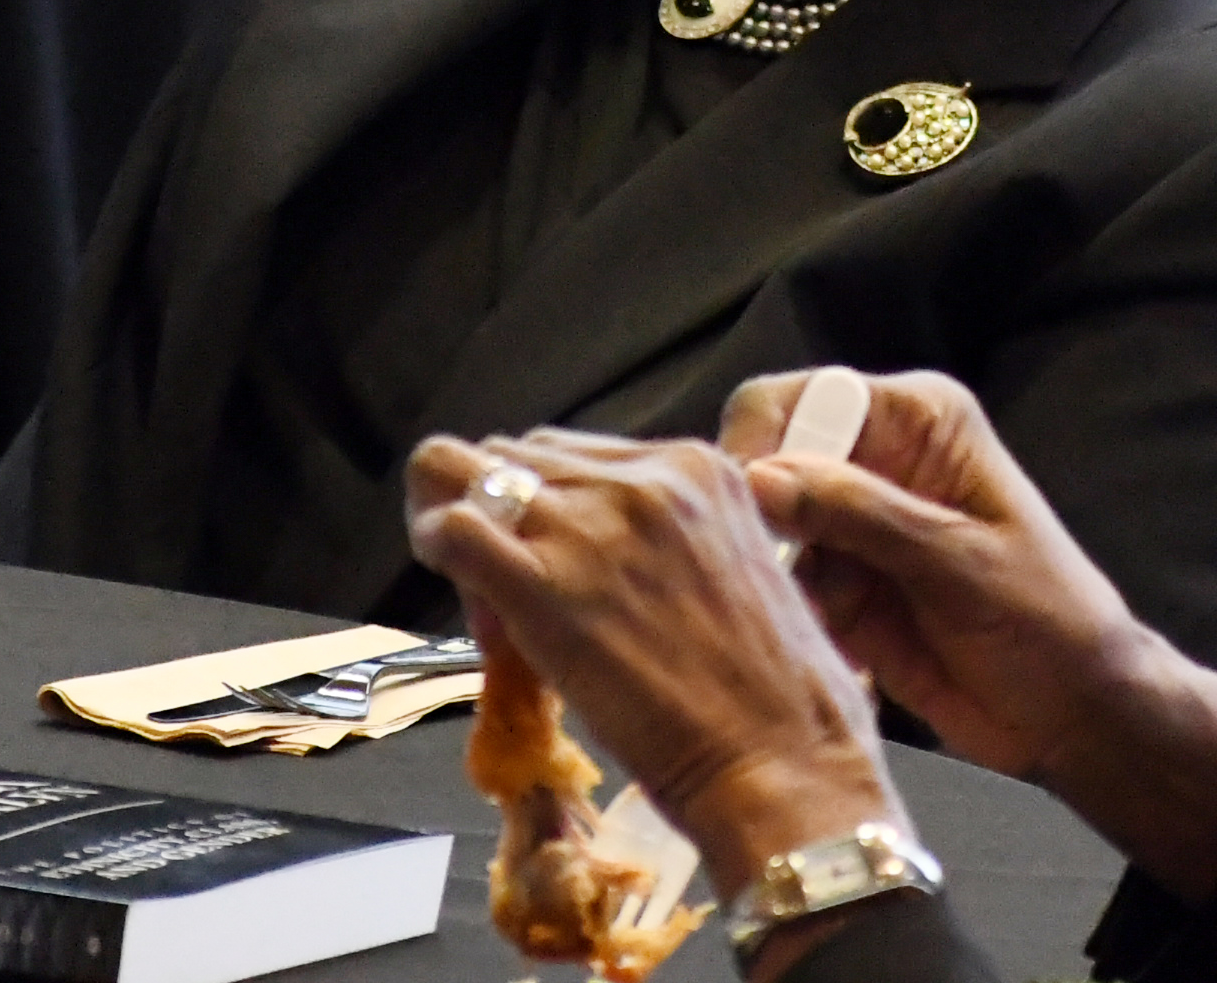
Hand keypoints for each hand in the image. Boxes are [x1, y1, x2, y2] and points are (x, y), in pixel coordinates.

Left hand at [406, 430, 901, 901]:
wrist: (782, 763)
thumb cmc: (777, 698)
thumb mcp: (741, 572)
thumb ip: (674, 543)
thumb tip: (603, 560)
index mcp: (699, 468)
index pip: (578, 454)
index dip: (552, 508)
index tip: (557, 564)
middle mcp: (643, 478)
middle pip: (519, 457)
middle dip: (506, 514)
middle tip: (514, 588)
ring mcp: (588, 526)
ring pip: (466, 473)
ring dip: (462, 528)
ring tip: (489, 598)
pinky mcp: (542, 583)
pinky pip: (451, 527)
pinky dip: (435, 547)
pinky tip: (460, 589)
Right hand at [723, 369, 1216, 902]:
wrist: (1072, 715)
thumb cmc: (1046, 621)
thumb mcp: (958, 562)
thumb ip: (861, 513)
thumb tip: (762, 476)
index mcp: (917, 422)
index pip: (805, 400)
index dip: (761, 443)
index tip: (745, 505)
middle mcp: (876, 462)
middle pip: (769, 460)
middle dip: (752, 515)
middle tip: (760, 576)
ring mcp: (852, 529)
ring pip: (764, 530)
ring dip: (764, 575)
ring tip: (797, 621)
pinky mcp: (840, 590)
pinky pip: (780, 588)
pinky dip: (781, 616)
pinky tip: (813, 648)